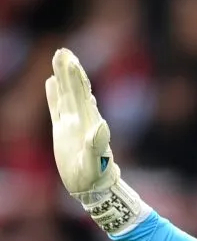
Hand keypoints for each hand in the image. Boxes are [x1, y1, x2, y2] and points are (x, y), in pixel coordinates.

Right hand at [45, 48, 147, 233]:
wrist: (94, 189)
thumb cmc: (94, 178)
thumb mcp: (95, 163)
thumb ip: (97, 145)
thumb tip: (101, 124)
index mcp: (88, 124)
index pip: (82, 95)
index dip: (76, 77)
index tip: (71, 59)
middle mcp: (81, 121)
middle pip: (74, 91)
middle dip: (69, 71)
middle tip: (63, 50)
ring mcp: (72, 125)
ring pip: (66, 96)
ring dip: (63, 78)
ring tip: (59, 59)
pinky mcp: (63, 132)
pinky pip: (57, 108)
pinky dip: (54, 95)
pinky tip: (51, 83)